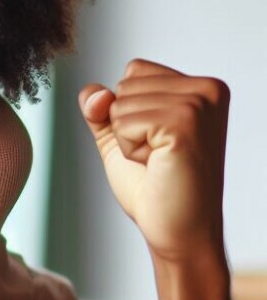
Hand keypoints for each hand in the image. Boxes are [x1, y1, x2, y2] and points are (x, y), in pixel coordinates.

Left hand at [79, 60, 228, 261]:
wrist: (177, 230)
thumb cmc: (155, 188)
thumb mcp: (120, 139)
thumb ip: (101, 110)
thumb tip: (92, 92)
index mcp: (201, 87)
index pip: (134, 70)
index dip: (127, 110)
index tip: (156, 142)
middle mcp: (207, 89)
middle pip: (124, 84)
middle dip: (126, 126)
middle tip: (157, 156)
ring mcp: (198, 104)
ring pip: (120, 104)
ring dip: (128, 140)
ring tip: (159, 161)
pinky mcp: (184, 124)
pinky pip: (123, 123)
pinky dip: (129, 149)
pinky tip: (157, 165)